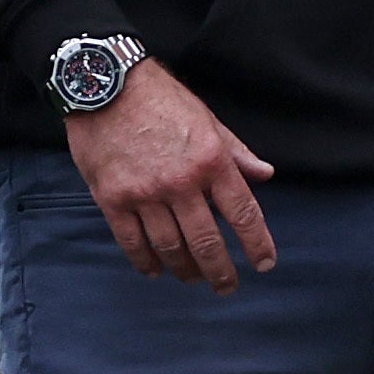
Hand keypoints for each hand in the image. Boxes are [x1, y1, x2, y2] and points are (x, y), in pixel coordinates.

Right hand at [63, 59, 277, 292]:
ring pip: (170, 247)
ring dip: (185, 269)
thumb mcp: (209, 120)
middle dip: (220, 270)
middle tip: (228, 287)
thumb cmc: (162, 100)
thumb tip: (265, 175)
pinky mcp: (113, 200)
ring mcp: (145, 194)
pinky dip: (145, 261)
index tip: (264, 264)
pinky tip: (156, 270)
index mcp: (211, 160)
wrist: (107, 86)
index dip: (257, 242)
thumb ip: (237, 153)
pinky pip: (132, 242)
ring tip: (194, 279)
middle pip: (206, 240)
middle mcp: (181, 182)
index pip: (243, 211)